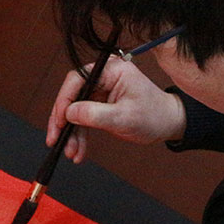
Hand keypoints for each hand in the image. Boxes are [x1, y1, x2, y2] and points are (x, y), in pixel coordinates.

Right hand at [46, 57, 185, 162]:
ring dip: (70, 133)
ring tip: (70, 152)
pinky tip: (77, 150)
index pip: (77, 79)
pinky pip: (82, 118)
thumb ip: (94, 114)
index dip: (64, 100)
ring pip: (75, 110)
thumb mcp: (123, 118)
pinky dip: (78, 135)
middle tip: (55, 140)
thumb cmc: (154, 116)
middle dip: (63, 121)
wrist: (168, 124)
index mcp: (111, 70)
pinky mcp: (99, 103)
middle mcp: (103, 76)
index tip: (59, 121)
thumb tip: (68, 113)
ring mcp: (101, 90)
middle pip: (72, 95)